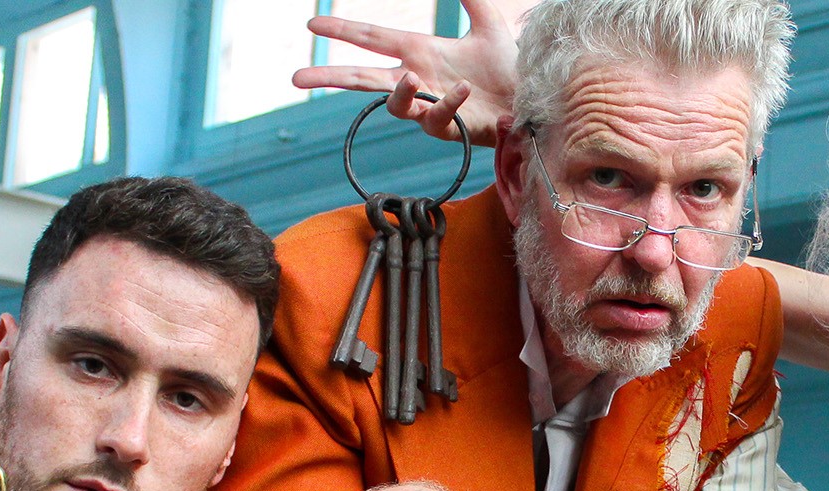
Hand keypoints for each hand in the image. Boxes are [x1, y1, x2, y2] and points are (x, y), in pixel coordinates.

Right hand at [293, 0, 521, 145]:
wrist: (531, 99)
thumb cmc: (507, 69)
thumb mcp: (488, 24)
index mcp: (419, 51)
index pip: (371, 38)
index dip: (342, 29)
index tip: (312, 24)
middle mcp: (418, 79)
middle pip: (363, 78)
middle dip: (330, 77)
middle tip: (297, 78)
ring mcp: (429, 106)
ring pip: (396, 105)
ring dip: (399, 92)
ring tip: (410, 76)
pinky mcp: (449, 128)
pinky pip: (437, 116)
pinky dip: (447, 101)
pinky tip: (463, 88)